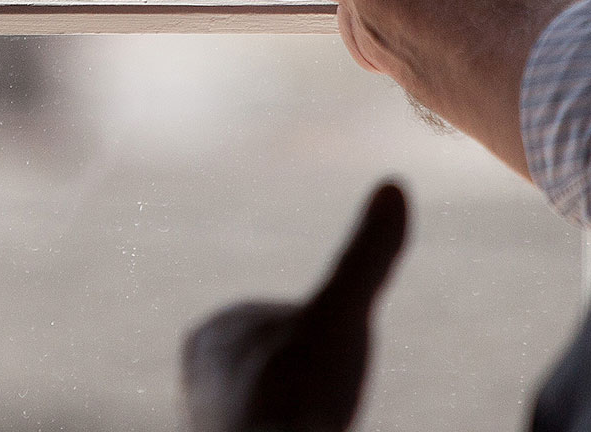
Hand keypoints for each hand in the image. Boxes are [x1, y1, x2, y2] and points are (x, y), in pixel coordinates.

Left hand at [181, 182, 407, 431]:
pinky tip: (295, 429)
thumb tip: (395, 183)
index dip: (323, 352)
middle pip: (288, 373)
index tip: (315, 376)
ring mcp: (204, 423)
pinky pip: (274, 426)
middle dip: (309, 389)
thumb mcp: (343, 311)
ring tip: (300, 421)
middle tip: (308, 405)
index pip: (295, 331)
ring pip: (282, 407)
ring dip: (299, 414)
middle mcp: (195, 379)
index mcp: (209, 332)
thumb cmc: (302, 392)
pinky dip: (291, 426)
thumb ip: (368, 255)